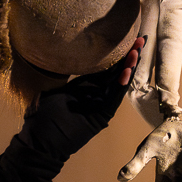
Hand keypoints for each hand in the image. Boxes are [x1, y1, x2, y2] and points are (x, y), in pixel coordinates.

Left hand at [20, 37, 142, 158]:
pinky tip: (127, 71)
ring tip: (137, 51)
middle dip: (129, 56)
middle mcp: (96, 95)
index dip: (116, 54)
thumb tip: (64, 61)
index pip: (105, 67)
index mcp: (86, 87)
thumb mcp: (54, 91)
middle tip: (140, 40)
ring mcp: (100, 106)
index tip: (125, 39)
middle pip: (116, 72)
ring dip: (129, 67)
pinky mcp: (102, 116)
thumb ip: (66, 80)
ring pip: (118, 83)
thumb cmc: (43, 118)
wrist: (41, 141)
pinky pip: (114, 98)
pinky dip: (121, 84)